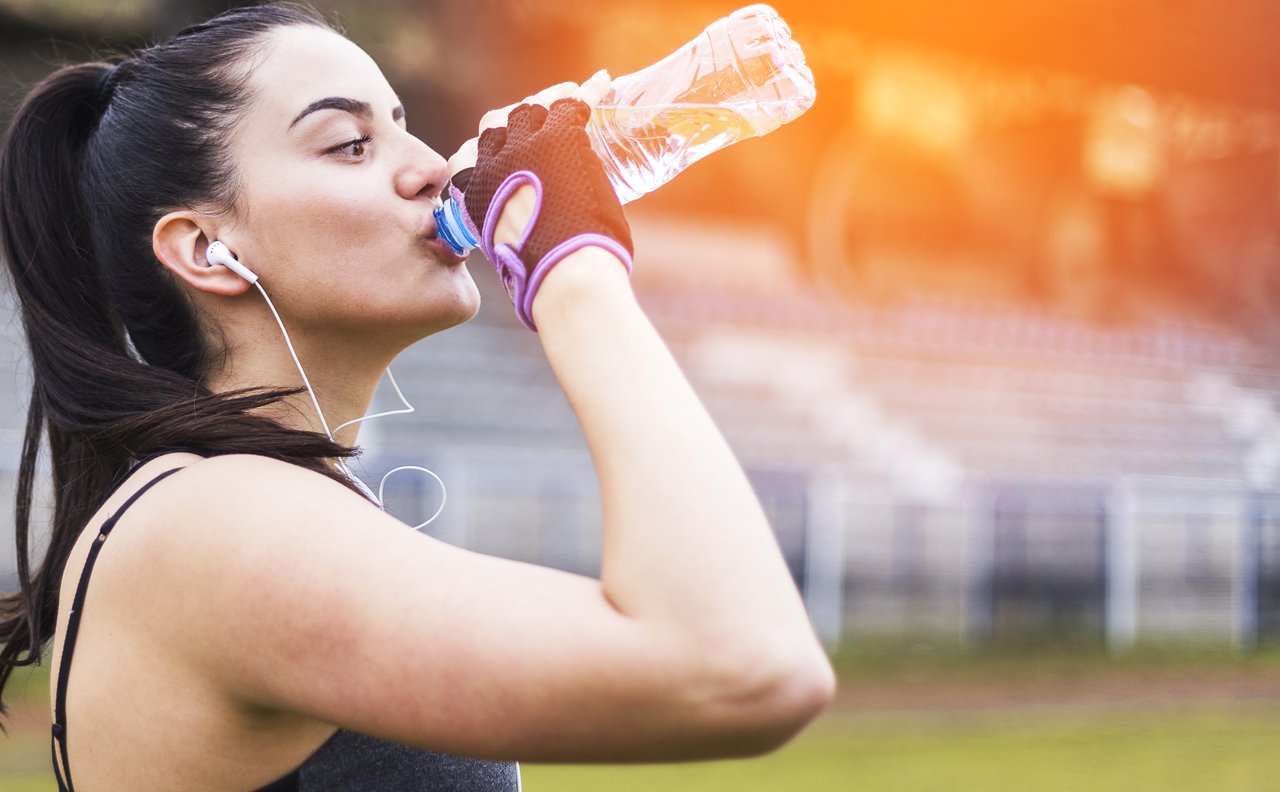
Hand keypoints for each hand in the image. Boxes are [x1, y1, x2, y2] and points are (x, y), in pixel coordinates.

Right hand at [448, 73, 630, 329]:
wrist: (564, 274)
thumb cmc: (541, 279)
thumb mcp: (506, 256)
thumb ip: (507, 244)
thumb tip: (523, 272)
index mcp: (470, 191)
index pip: (469, 154)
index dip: (490, 151)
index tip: (509, 156)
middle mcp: (487, 161)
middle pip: (494, 122)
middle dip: (515, 120)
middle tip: (542, 124)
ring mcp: (521, 145)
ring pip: (529, 108)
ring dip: (549, 102)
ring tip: (572, 97)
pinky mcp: (556, 138)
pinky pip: (571, 102)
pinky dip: (589, 90)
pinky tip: (603, 83)